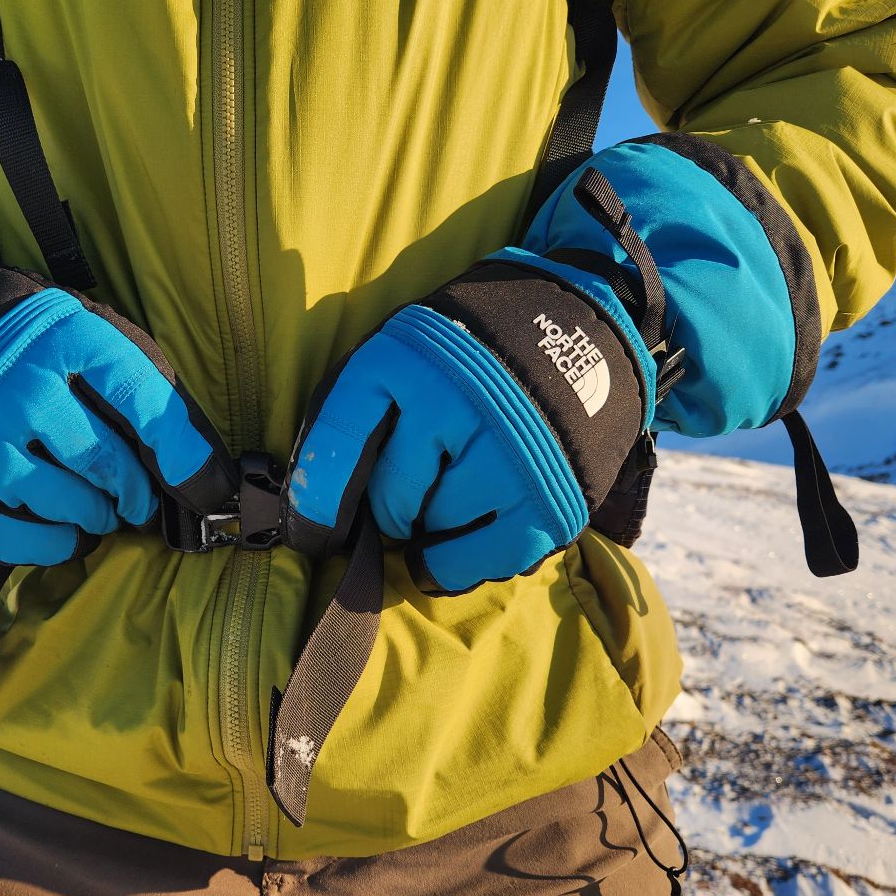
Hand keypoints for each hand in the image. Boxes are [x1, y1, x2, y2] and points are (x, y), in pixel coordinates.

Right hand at [0, 235, 234, 565]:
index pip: (137, 396)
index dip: (179, 448)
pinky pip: (23, 540)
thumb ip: (134, 387)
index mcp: (60, 340)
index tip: (204, 486)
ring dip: (96, 516)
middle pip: (103, 461)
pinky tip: (64, 531)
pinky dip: (56, 544)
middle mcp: (16, 388)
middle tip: (136, 501)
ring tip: (98, 510)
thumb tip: (201, 471)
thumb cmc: (29, 358)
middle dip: (133, 493)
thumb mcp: (81, 339)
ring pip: (68, 503)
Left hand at [282, 241, 661, 594]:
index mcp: (413, 358)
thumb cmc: (475, 352)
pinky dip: (455, 564)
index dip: (315, 494)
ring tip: (444, 501)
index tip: (310, 529)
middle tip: (402, 499)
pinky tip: (444, 553)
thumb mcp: (413, 346)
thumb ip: (366, 406)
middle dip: (388, 507)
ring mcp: (508, 454)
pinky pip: (481, 559)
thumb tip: (318, 499)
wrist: (586, 331)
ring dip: (431, 526)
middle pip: (391, 495)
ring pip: (436, 526)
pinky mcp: (549, 499)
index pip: (342, 435)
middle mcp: (460, 403)